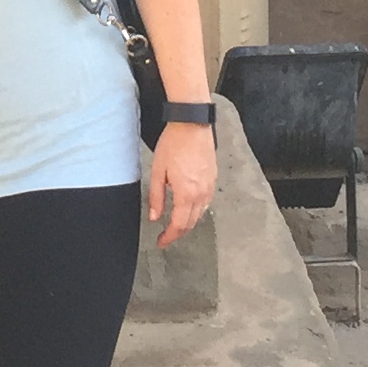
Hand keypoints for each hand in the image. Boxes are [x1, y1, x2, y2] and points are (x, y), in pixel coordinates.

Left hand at [147, 118, 216, 246]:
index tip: (161, 242)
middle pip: (191, 223)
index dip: (169, 237)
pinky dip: (197, 210)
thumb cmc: (174, 144)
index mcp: (186, 193)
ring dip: (188, 222)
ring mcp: (209, 186)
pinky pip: (206, 202)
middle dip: (178, 233)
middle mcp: (201, 193)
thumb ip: (156, 196)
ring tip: (175, 224)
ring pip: (200, 214)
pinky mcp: (213, 179)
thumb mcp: (158, 171)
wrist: (192, 124)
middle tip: (166, 236)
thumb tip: (154, 217)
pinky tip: (188, 207)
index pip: (179, 225)